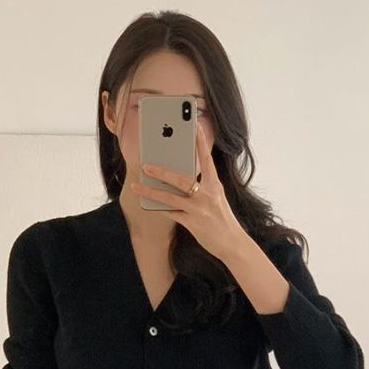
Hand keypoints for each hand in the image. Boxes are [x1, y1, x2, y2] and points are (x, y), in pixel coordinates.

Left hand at [129, 121, 243, 261]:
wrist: (232, 243)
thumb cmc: (222, 219)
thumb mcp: (216, 198)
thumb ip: (202, 187)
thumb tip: (179, 179)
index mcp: (215, 185)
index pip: (206, 159)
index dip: (200, 142)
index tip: (194, 126)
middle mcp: (207, 195)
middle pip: (181, 179)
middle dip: (161, 171)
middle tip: (145, 165)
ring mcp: (199, 209)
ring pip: (170, 197)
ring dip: (151, 191)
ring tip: (136, 186)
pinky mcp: (193, 223)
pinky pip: (172, 213)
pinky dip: (161, 208)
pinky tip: (150, 204)